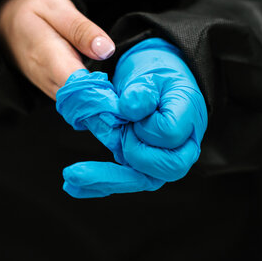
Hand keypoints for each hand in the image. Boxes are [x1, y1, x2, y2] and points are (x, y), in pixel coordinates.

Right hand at [0, 0, 114, 98]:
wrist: (3, 24)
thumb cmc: (32, 11)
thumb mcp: (57, 8)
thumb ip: (82, 29)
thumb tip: (106, 49)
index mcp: (48, 55)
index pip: (76, 85)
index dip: (101, 94)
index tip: (124, 99)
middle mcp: (47, 78)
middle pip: (80, 101)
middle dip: (106, 102)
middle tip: (132, 103)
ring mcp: (48, 87)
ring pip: (78, 104)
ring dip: (100, 103)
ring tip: (125, 101)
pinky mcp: (52, 90)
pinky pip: (74, 101)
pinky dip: (91, 99)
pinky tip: (108, 93)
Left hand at [56, 38, 207, 197]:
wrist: (158, 82)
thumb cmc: (158, 75)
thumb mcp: (152, 74)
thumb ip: (142, 91)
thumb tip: (130, 108)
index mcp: (189, 118)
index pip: (169, 133)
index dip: (147, 124)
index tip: (134, 110)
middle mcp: (182, 147)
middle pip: (164, 168)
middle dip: (133, 152)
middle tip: (119, 132)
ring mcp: (162, 160)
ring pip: (141, 179)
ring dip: (105, 179)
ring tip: (72, 175)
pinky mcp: (143, 166)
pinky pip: (124, 181)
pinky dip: (97, 184)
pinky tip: (74, 187)